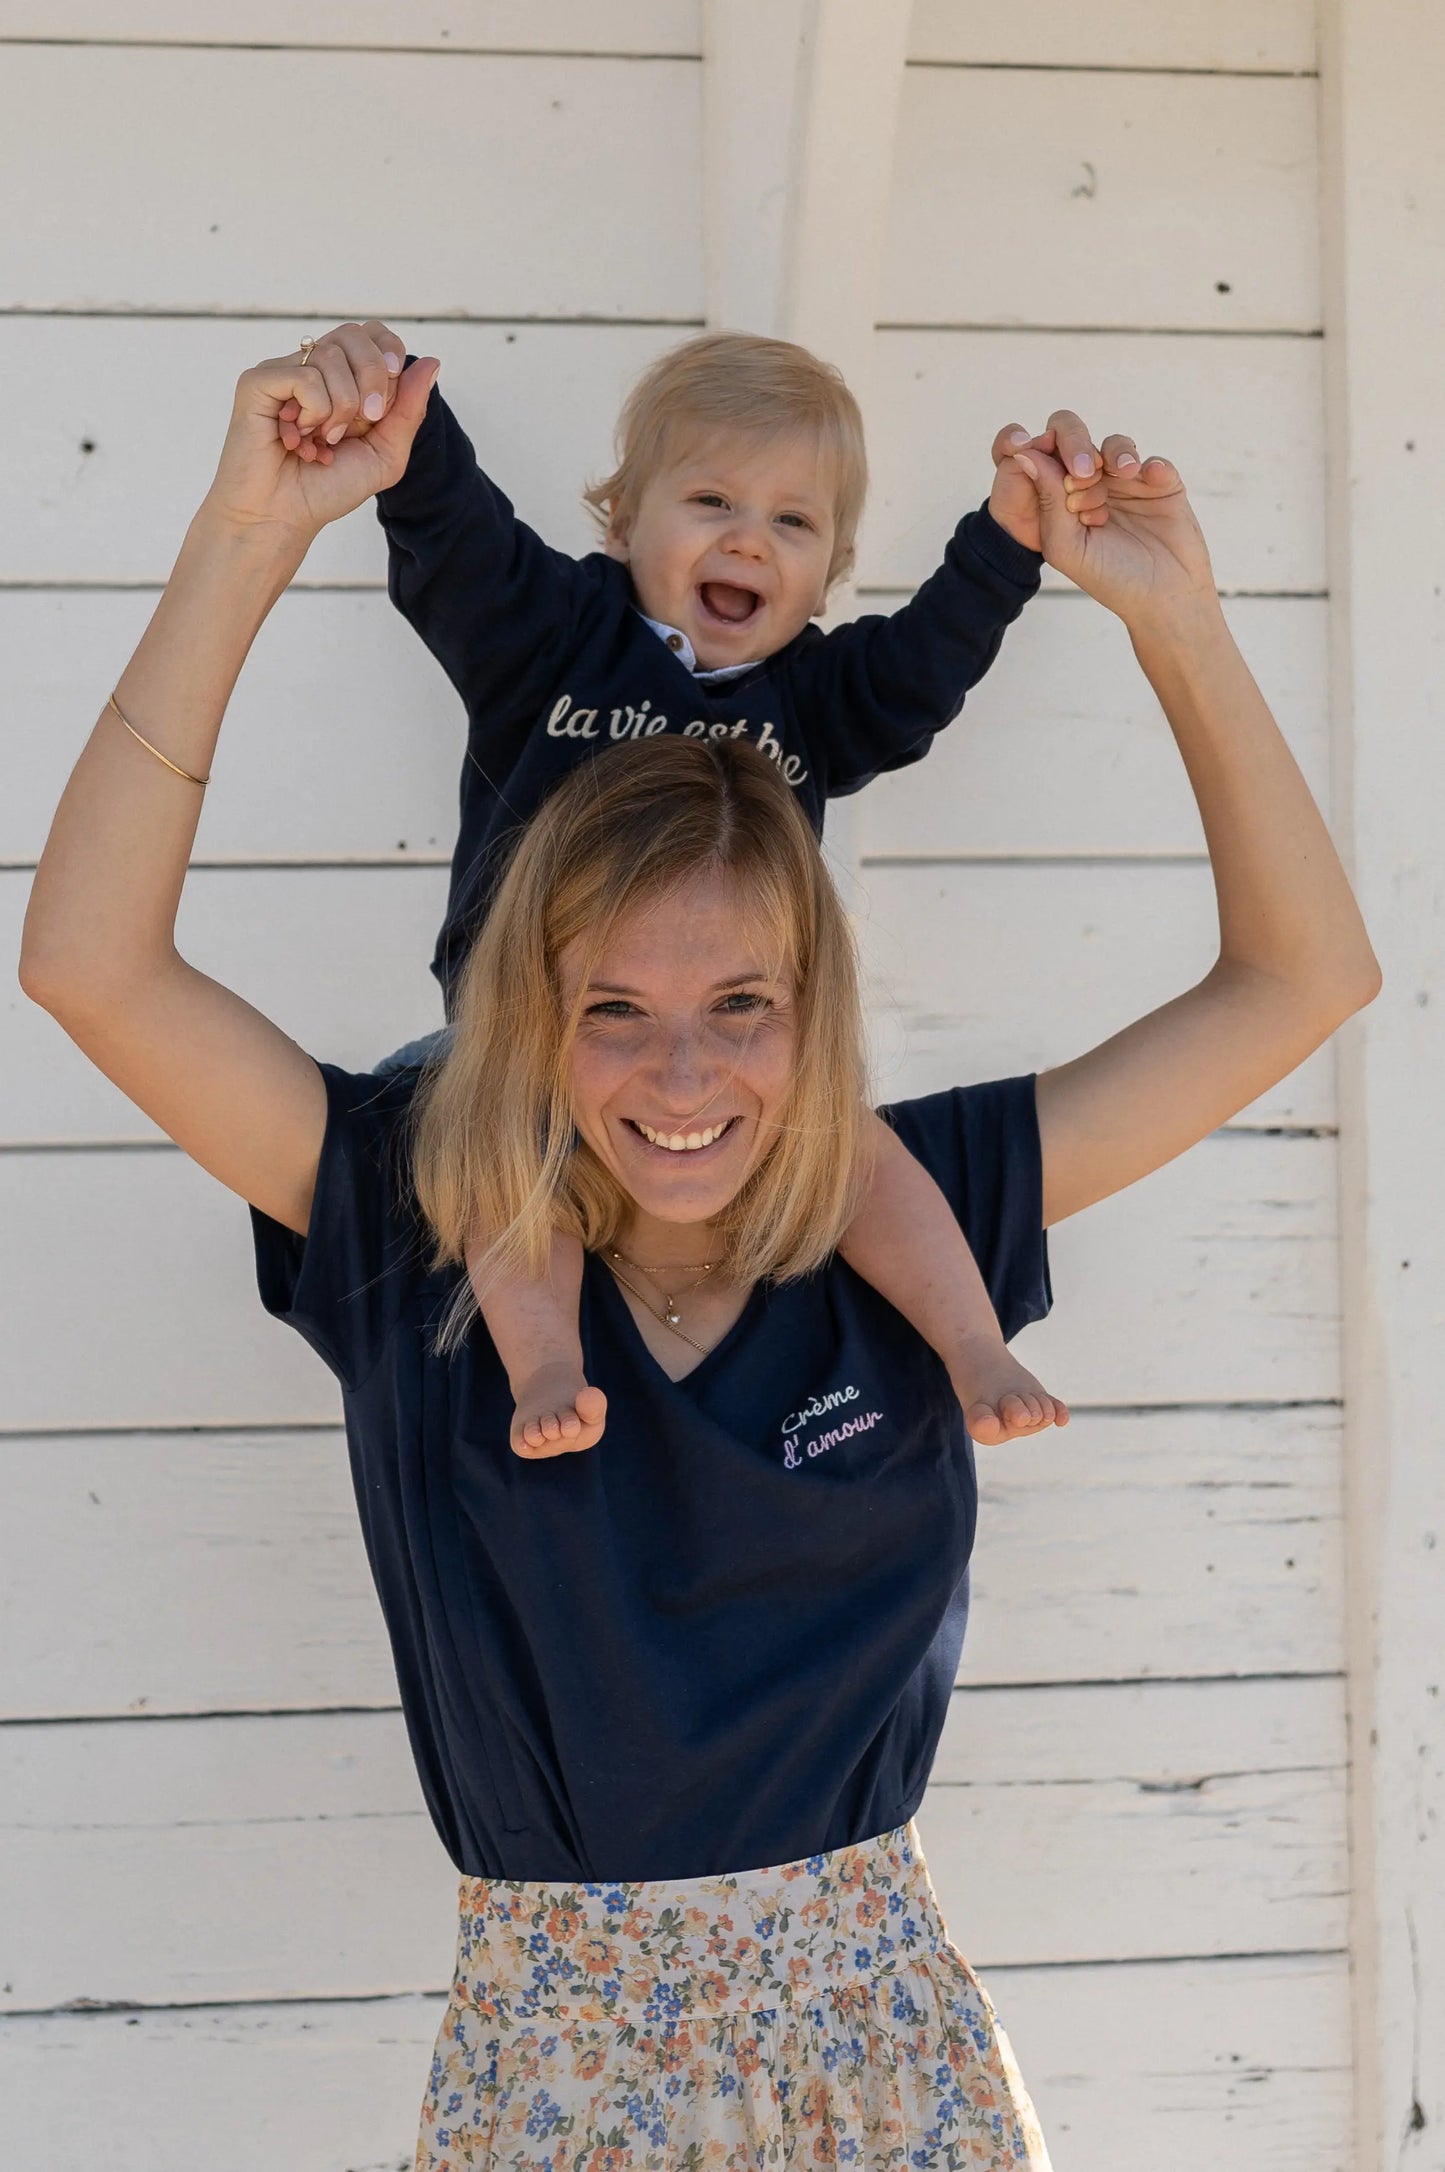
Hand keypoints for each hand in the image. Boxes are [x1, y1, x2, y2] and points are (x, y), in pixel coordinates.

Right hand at [201, 322, 437, 547]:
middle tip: (363, 423)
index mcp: (341, 378)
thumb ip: (409, 410)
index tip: (384, 402)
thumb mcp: (385, 454)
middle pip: (354, 334)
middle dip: (372, 379)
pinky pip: (305, 377)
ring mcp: (283, 371)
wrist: (282, 518)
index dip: (388, 357)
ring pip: (331, 356)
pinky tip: (297, 438)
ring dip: (340, 409)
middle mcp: (311, 367)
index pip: (372, 334)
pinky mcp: (257, 381)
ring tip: (323, 441)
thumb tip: (433, 361)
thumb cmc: (327, 488)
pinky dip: (313, 413)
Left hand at [1004, 411, 1216, 624]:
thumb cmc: (1109, 579)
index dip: (1050, 459)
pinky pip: (1154, 461)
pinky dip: (1152, 464)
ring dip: (1115, 453)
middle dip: (1079, 452)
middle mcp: (1095, 490)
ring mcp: (1128, 486)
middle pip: (1081, 445)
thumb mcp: (1066, 546)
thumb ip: (1047, 500)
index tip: (1065, 482)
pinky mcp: (1162, 485)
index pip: (1048, 464)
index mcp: (1064, 504)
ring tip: (1123, 473)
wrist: (1163, 600)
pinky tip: (1151, 477)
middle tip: (1085, 475)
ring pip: (1116, 447)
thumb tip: (1026, 456)